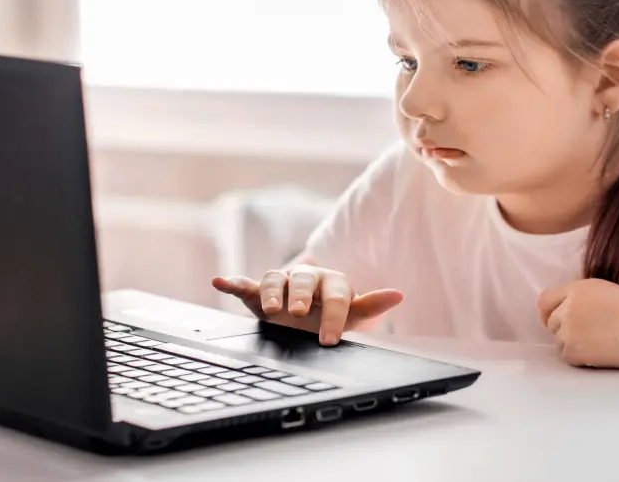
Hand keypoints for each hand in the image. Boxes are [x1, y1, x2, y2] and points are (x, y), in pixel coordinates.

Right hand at [212, 264, 402, 345]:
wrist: (306, 312)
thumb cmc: (330, 313)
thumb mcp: (352, 313)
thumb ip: (371, 305)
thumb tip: (398, 294)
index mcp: (331, 282)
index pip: (334, 296)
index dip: (332, 317)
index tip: (329, 340)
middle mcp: (305, 278)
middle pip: (302, 280)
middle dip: (299, 295)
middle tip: (298, 313)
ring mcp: (281, 282)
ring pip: (273, 278)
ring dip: (271, 291)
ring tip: (270, 308)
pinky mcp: (258, 290)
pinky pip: (245, 284)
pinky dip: (232, 282)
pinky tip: (220, 281)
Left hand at [537, 278, 618, 368]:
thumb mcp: (607, 292)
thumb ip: (582, 299)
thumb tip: (563, 312)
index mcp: (579, 288)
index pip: (546, 300)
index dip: (551, 311)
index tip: (558, 319)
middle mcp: (569, 306)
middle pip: (552, 322)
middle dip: (565, 329)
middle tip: (592, 334)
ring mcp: (569, 329)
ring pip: (559, 340)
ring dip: (574, 344)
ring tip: (602, 342)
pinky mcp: (574, 351)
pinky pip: (568, 356)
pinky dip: (581, 358)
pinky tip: (603, 352)